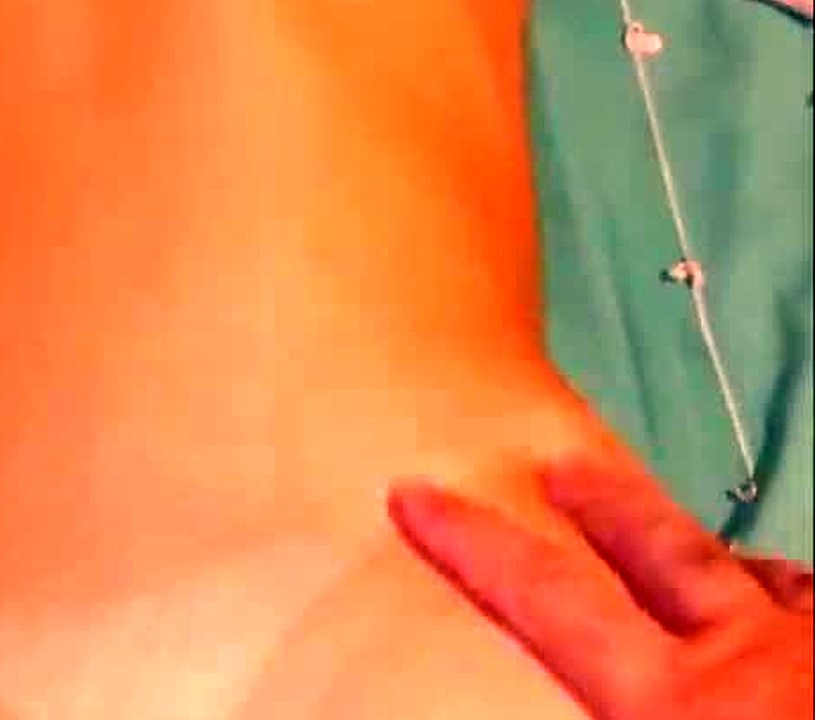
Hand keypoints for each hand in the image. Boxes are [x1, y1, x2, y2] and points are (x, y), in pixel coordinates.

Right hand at [386, 458, 812, 719]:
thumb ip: (618, 712)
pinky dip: (803, 607)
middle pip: (661, 551)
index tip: (413, 490)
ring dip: (721, 558)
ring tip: (704, 550)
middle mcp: (752, 658)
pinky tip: (803, 615)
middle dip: (602, 500)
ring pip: (768, 579)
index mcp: (677, 707)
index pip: (546, 601)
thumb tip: (571, 703)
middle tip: (558, 459)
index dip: (471, 544)